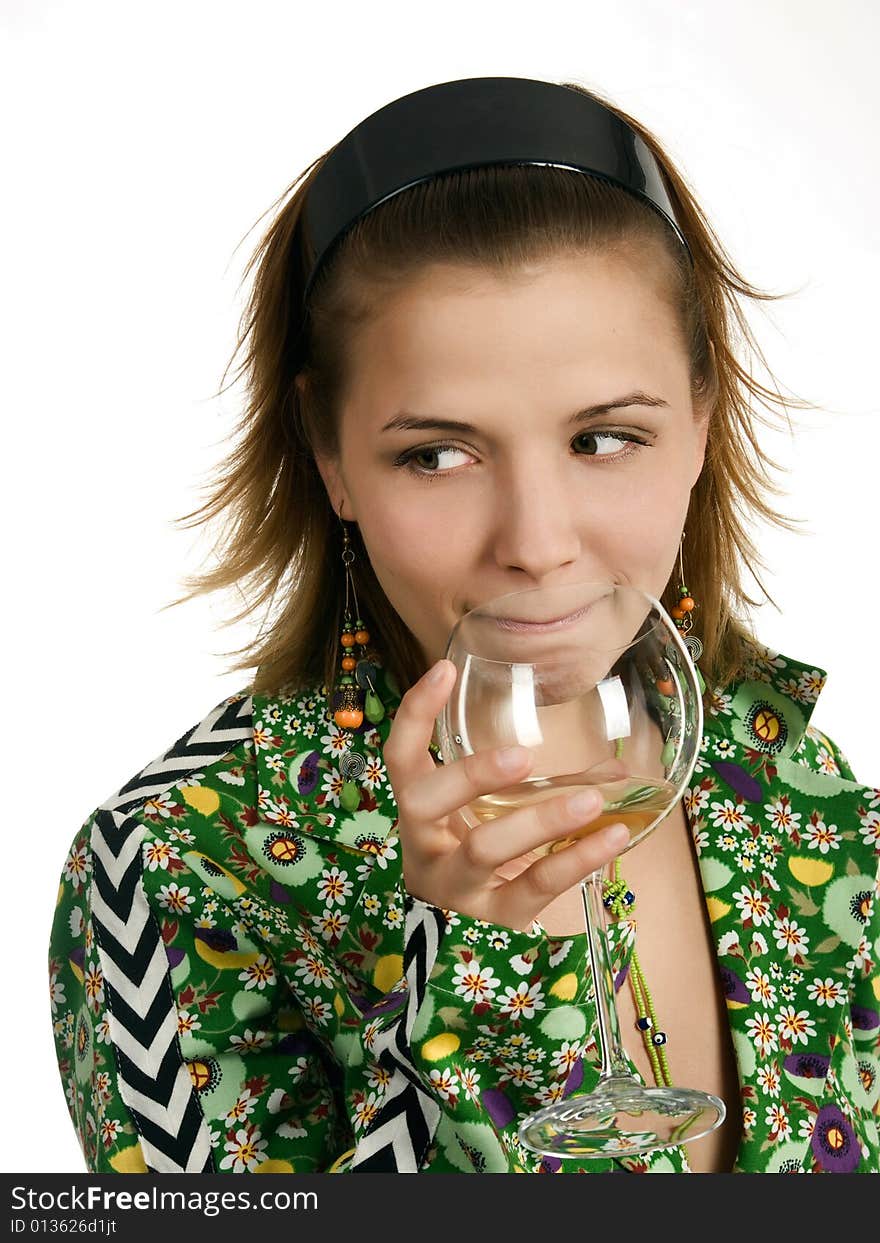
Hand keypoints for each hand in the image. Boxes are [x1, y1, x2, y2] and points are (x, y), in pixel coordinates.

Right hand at [383, 659, 629, 931]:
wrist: (466, 944)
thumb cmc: (484, 859)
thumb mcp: (494, 817)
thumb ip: (542, 788)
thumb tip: (616, 768)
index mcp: (418, 810)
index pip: (402, 755)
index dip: (416, 713)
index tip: (446, 669)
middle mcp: (424, 845)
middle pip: (426, 802)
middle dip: (471, 775)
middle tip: (524, 755)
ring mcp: (455, 885)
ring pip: (483, 849)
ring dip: (540, 820)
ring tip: (592, 800)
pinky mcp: (494, 918)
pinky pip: (534, 886)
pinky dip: (577, 860)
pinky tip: (613, 837)